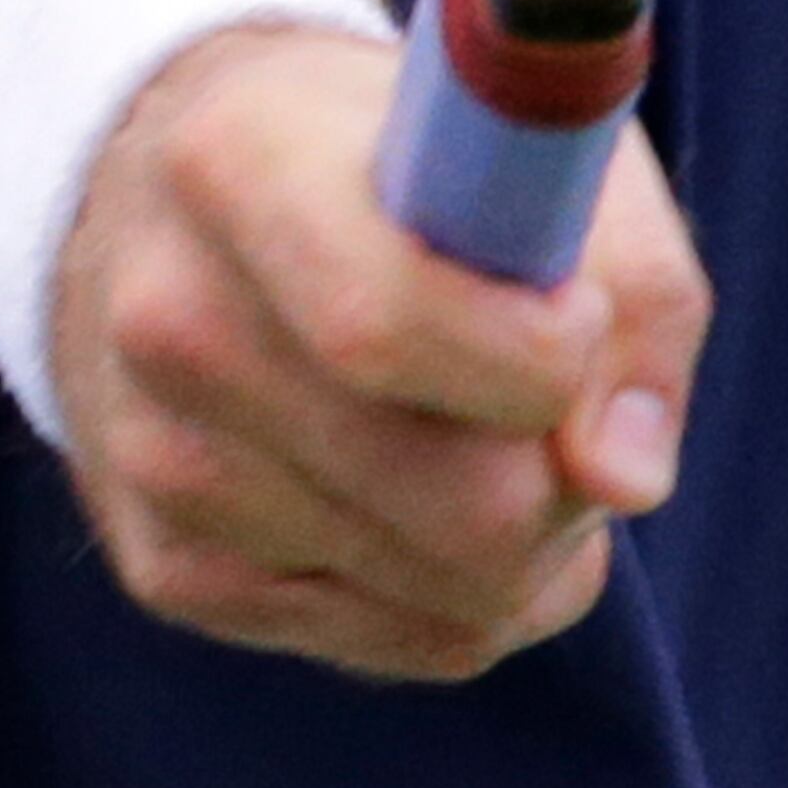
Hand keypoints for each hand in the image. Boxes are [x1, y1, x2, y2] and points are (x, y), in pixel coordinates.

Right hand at [50, 17, 710, 679]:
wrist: (197, 197)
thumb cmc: (413, 158)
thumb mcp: (543, 146)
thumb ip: (632, 285)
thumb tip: (624, 477)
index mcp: (239, 160)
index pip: (385, 328)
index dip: (542, 358)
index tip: (581, 315)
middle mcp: (169, 319)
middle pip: (458, 503)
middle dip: (568, 478)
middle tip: (575, 403)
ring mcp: (155, 459)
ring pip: (450, 594)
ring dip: (533, 539)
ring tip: (504, 431)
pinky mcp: (171, 567)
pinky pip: (409, 642)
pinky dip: (475, 590)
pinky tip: (444, 491)